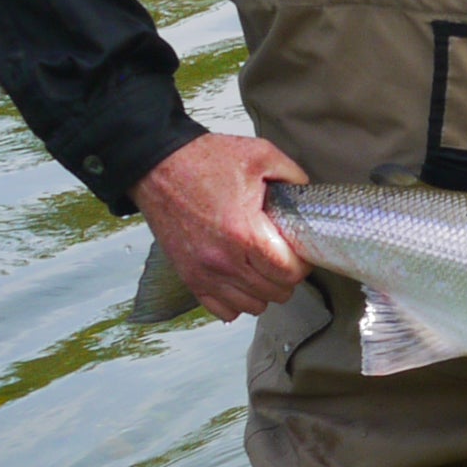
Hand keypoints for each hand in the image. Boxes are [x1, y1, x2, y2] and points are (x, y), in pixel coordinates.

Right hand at [131, 134, 311, 321]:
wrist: (159, 166)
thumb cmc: (205, 160)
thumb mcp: (261, 155)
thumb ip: (293, 176)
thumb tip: (308, 197)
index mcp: (245, 233)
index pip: (288, 273)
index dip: (303, 264)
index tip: (301, 253)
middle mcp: (224, 261)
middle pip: (274, 293)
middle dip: (287, 276)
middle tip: (285, 257)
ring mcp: (204, 273)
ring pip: (252, 306)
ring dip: (264, 291)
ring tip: (264, 269)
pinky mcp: (189, 277)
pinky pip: (223, 310)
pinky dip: (237, 301)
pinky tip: (242, 281)